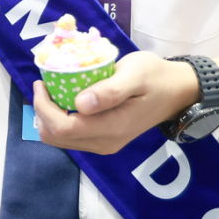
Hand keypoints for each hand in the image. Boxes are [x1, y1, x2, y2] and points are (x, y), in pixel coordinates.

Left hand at [31, 51, 200, 155]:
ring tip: (52, 90)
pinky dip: (59, 119)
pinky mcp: (103, 140)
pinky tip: (65, 99)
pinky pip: (71, 136)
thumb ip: (109, 90)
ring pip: (60, 139)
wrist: (176, 92)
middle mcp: (104, 143)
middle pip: (56, 137)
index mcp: (111, 128)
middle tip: (44, 85)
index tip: (41, 83)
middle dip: (41, 112)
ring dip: (49, 117)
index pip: (62, 127)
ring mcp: (103, 144)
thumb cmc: (155, 78)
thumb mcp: (135, 75)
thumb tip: (80, 104)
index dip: (43, 108)